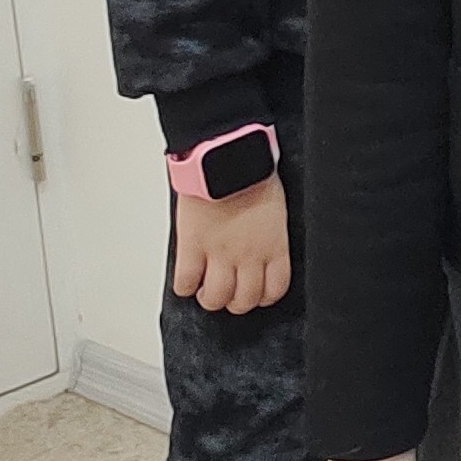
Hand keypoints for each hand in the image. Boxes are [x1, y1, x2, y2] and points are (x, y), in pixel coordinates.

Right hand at [171, 176, 290, 314]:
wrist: (226, 159)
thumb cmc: (252, 174)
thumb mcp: (274, 210)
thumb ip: (268, 234)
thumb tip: (262, 245)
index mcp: (274, 245)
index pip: (276, 288)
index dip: (264, 296)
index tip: (256, 293)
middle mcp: (250, 255)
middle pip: (245, 300)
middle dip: (236, 301)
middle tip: (229, 292)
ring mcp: (220, 253)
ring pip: (216, 298)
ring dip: (211, 298)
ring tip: (206, 289)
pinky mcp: (193, 247)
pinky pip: (185, 282)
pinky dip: (185, 286)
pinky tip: (188, 278)